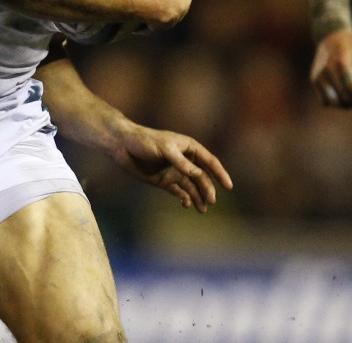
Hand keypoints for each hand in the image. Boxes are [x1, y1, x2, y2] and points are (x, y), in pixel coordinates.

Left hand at [109, 122, 232, 212]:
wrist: (123, 146)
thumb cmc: (145, 141)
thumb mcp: (165, 149)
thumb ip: (181, 162)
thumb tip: (198, 173)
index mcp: (189, 148)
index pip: (209, 162)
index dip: (220, 173)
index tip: (229, 186)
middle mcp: (185, 160)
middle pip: (202, 177)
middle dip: (208, 189)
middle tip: (211, 202)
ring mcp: (174, 171)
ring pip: (192, 186)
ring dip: (198, 197)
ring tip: (202, 209)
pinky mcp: (164, 181)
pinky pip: (179, 191)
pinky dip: (184, 198)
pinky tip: (187, 204)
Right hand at [311, 30, 351, 108]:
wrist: (330, 37)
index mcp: (342, 62)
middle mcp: (328, 70)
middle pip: (344, 97)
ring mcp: (319, 76)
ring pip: (333, 102)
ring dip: (346, 105)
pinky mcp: (314, 80)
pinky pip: (324, 101)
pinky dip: (334, 103)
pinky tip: (344, 96)